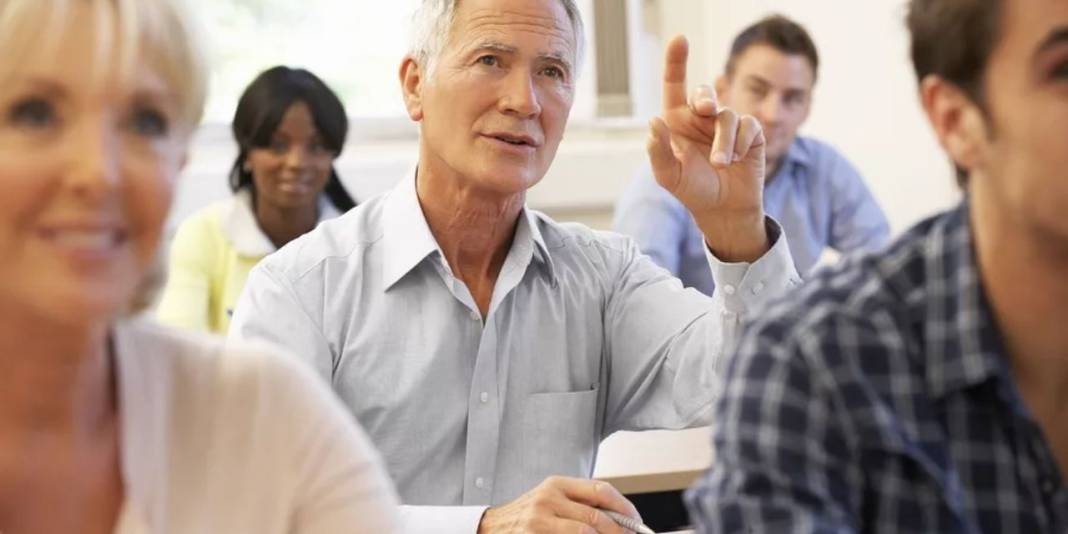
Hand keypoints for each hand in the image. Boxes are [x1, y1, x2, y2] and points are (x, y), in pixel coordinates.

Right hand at [477, 476, 641, 533]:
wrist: (490, 529)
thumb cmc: (527, 516)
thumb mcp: (552, 500)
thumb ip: (581, 503)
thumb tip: (622, 519)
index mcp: (556, 484)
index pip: (601, 490)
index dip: (624, 508)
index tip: (637, 521)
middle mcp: (547, 499)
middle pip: (596, 517)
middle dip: (620, 533)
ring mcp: (538, 522)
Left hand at [649, 35, 769, 262]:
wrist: (724, 211)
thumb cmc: (693, 191)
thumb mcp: (669, 176)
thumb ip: (658, 151)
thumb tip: (653, 123)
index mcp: (678, 122)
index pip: (674, 86)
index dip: (676, 61)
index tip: (680, 39)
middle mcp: (702, 118)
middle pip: (704, 92)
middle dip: (705, 96)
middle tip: (704, 108)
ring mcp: (726, 124)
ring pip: (727, 115)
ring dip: (723, 141)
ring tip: (720, 164)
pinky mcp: (749, 133)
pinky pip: (747, 126)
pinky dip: (740, 144)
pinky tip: (737, 161)